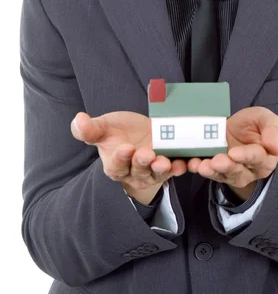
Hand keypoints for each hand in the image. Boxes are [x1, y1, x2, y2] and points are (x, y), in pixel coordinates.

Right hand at [70, 111, 187, 190]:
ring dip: (161, 168)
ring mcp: (152, 172)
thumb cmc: (119, 131)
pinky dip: (179, 167)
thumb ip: (90, 129)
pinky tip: (183, 163)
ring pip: (156, 173)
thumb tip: (77, 119)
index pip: (116, 165)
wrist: (141, 132)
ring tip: (163, 161)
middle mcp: (133, 172)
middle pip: (137, 170)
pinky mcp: (168, 167)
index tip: (125, 148)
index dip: (120, 158)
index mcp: (114, 164)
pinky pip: (174, 170)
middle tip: (145, 153)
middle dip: (141, 162)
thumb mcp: (104, 127)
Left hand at [186, 107, 277, 191]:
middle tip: (217, 161)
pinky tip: (193, 163)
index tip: (235, 153)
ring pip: (224, 175)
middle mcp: (251, 169)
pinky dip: (200, 169)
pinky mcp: (218, 171)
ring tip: (202, 166)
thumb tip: (277, 147)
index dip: (246, 156)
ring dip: (212, 171)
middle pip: (239, 170)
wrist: (236, 127)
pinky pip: (209, 173)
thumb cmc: (255, 123)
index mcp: (266, 156)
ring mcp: (233, 172)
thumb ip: (273, 130)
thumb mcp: (266, 119)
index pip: (258, 158)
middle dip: (227, 166)